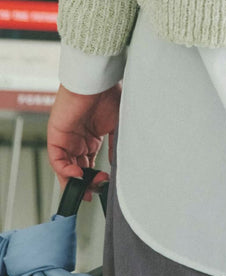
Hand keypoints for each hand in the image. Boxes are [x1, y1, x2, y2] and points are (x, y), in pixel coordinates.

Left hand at [47, 83, 120, 202]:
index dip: (94, 178)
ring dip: (75, 180)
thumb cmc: (109, 96)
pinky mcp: (56, 137)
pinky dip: (65, 170)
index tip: (102, 187)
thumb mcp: (118, 126)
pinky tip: (78, 174)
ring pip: (65, 167)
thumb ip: (115, 146)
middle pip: (77, 169)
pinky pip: (57, 160)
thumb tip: (117, 165)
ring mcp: (66, 139)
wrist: (97, 82)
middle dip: (85, 183)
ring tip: (87, 188)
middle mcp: (78, 140)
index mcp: (92, 138)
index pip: (89, 164)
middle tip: (94, 192)